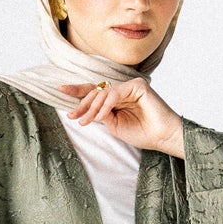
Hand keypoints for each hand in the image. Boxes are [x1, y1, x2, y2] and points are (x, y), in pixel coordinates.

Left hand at [60, 76, 184, 157]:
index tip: (60, 90)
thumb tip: (85, 110)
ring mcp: (130, 86)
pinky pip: (115, 93)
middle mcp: (122, 90)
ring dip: (92, 108)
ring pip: (103, 93)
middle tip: (72, 116)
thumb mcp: (114, 126)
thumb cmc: (142, 133)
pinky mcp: (137, 86)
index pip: (94, 92)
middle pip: (95, 91)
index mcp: (116, 99)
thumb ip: (101, 115)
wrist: (161, 137)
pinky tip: (101, 116)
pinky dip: (106, 105)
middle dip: (82, 104)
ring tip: (86, 121)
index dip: (77, 91)